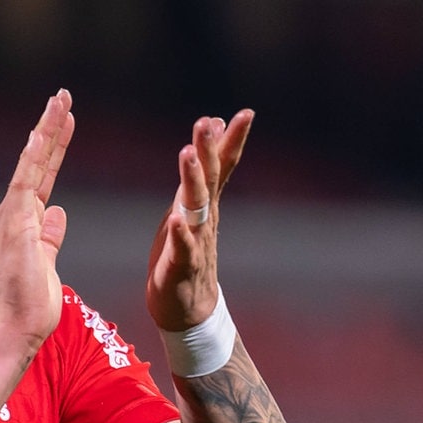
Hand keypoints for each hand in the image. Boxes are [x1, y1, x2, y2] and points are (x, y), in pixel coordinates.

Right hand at [0, 90, 75, 352]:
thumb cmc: (29, 304)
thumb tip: (58, 212)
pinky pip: (25, 181)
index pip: (42, 175)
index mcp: (25, 221)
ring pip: (31, 163)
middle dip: (51, 128)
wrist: (13, 329)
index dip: (54, 147)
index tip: (65, 122)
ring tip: (60, 102)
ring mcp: (13, 216)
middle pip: (36, 161)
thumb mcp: (47, 262)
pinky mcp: (15, 223)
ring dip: (46, 131)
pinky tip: (41, 132)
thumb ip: (50, 237)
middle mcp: (15, 213)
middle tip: (63, 98)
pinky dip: (33, 156)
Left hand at [146, 109, 253, 331]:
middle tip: (206, 122)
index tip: (245, 113)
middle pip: (209, 180)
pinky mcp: (181, 267)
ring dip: (192, 180)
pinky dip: (181, 234)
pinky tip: (177, 219)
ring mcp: (195, 242)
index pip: (223, 167)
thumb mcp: (195, 206)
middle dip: (208, 150)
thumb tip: (215, 129)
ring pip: (195, 207)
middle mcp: (204, 219)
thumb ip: (206, 171)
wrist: (188, 309)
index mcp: (205, 203)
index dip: (233, 139)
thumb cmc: (186, 252)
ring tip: (187, 154)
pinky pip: (182, 248)